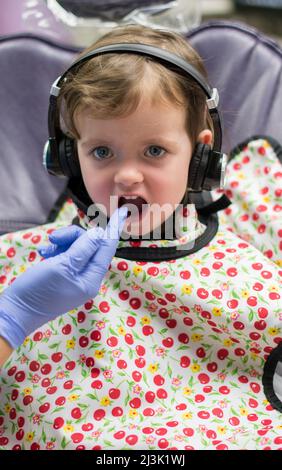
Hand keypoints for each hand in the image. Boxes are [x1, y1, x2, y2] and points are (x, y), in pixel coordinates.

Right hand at [0, 207, 127, 348]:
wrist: (17, 311)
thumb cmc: (39, 291)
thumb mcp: (62, 266)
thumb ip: (83, 249)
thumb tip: (100, 234)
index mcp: (92, 279)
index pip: (107, 248)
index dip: (114, 228)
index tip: (123, 211)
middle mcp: (87, 278)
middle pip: (89, 245)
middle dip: (73, 237)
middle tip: (54, 238)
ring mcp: (75, 277)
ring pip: (76, 248)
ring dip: (61, 243)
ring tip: (45, 249)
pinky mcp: (63, 276)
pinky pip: (65, 255)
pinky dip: (55, 251)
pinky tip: (44, 252)